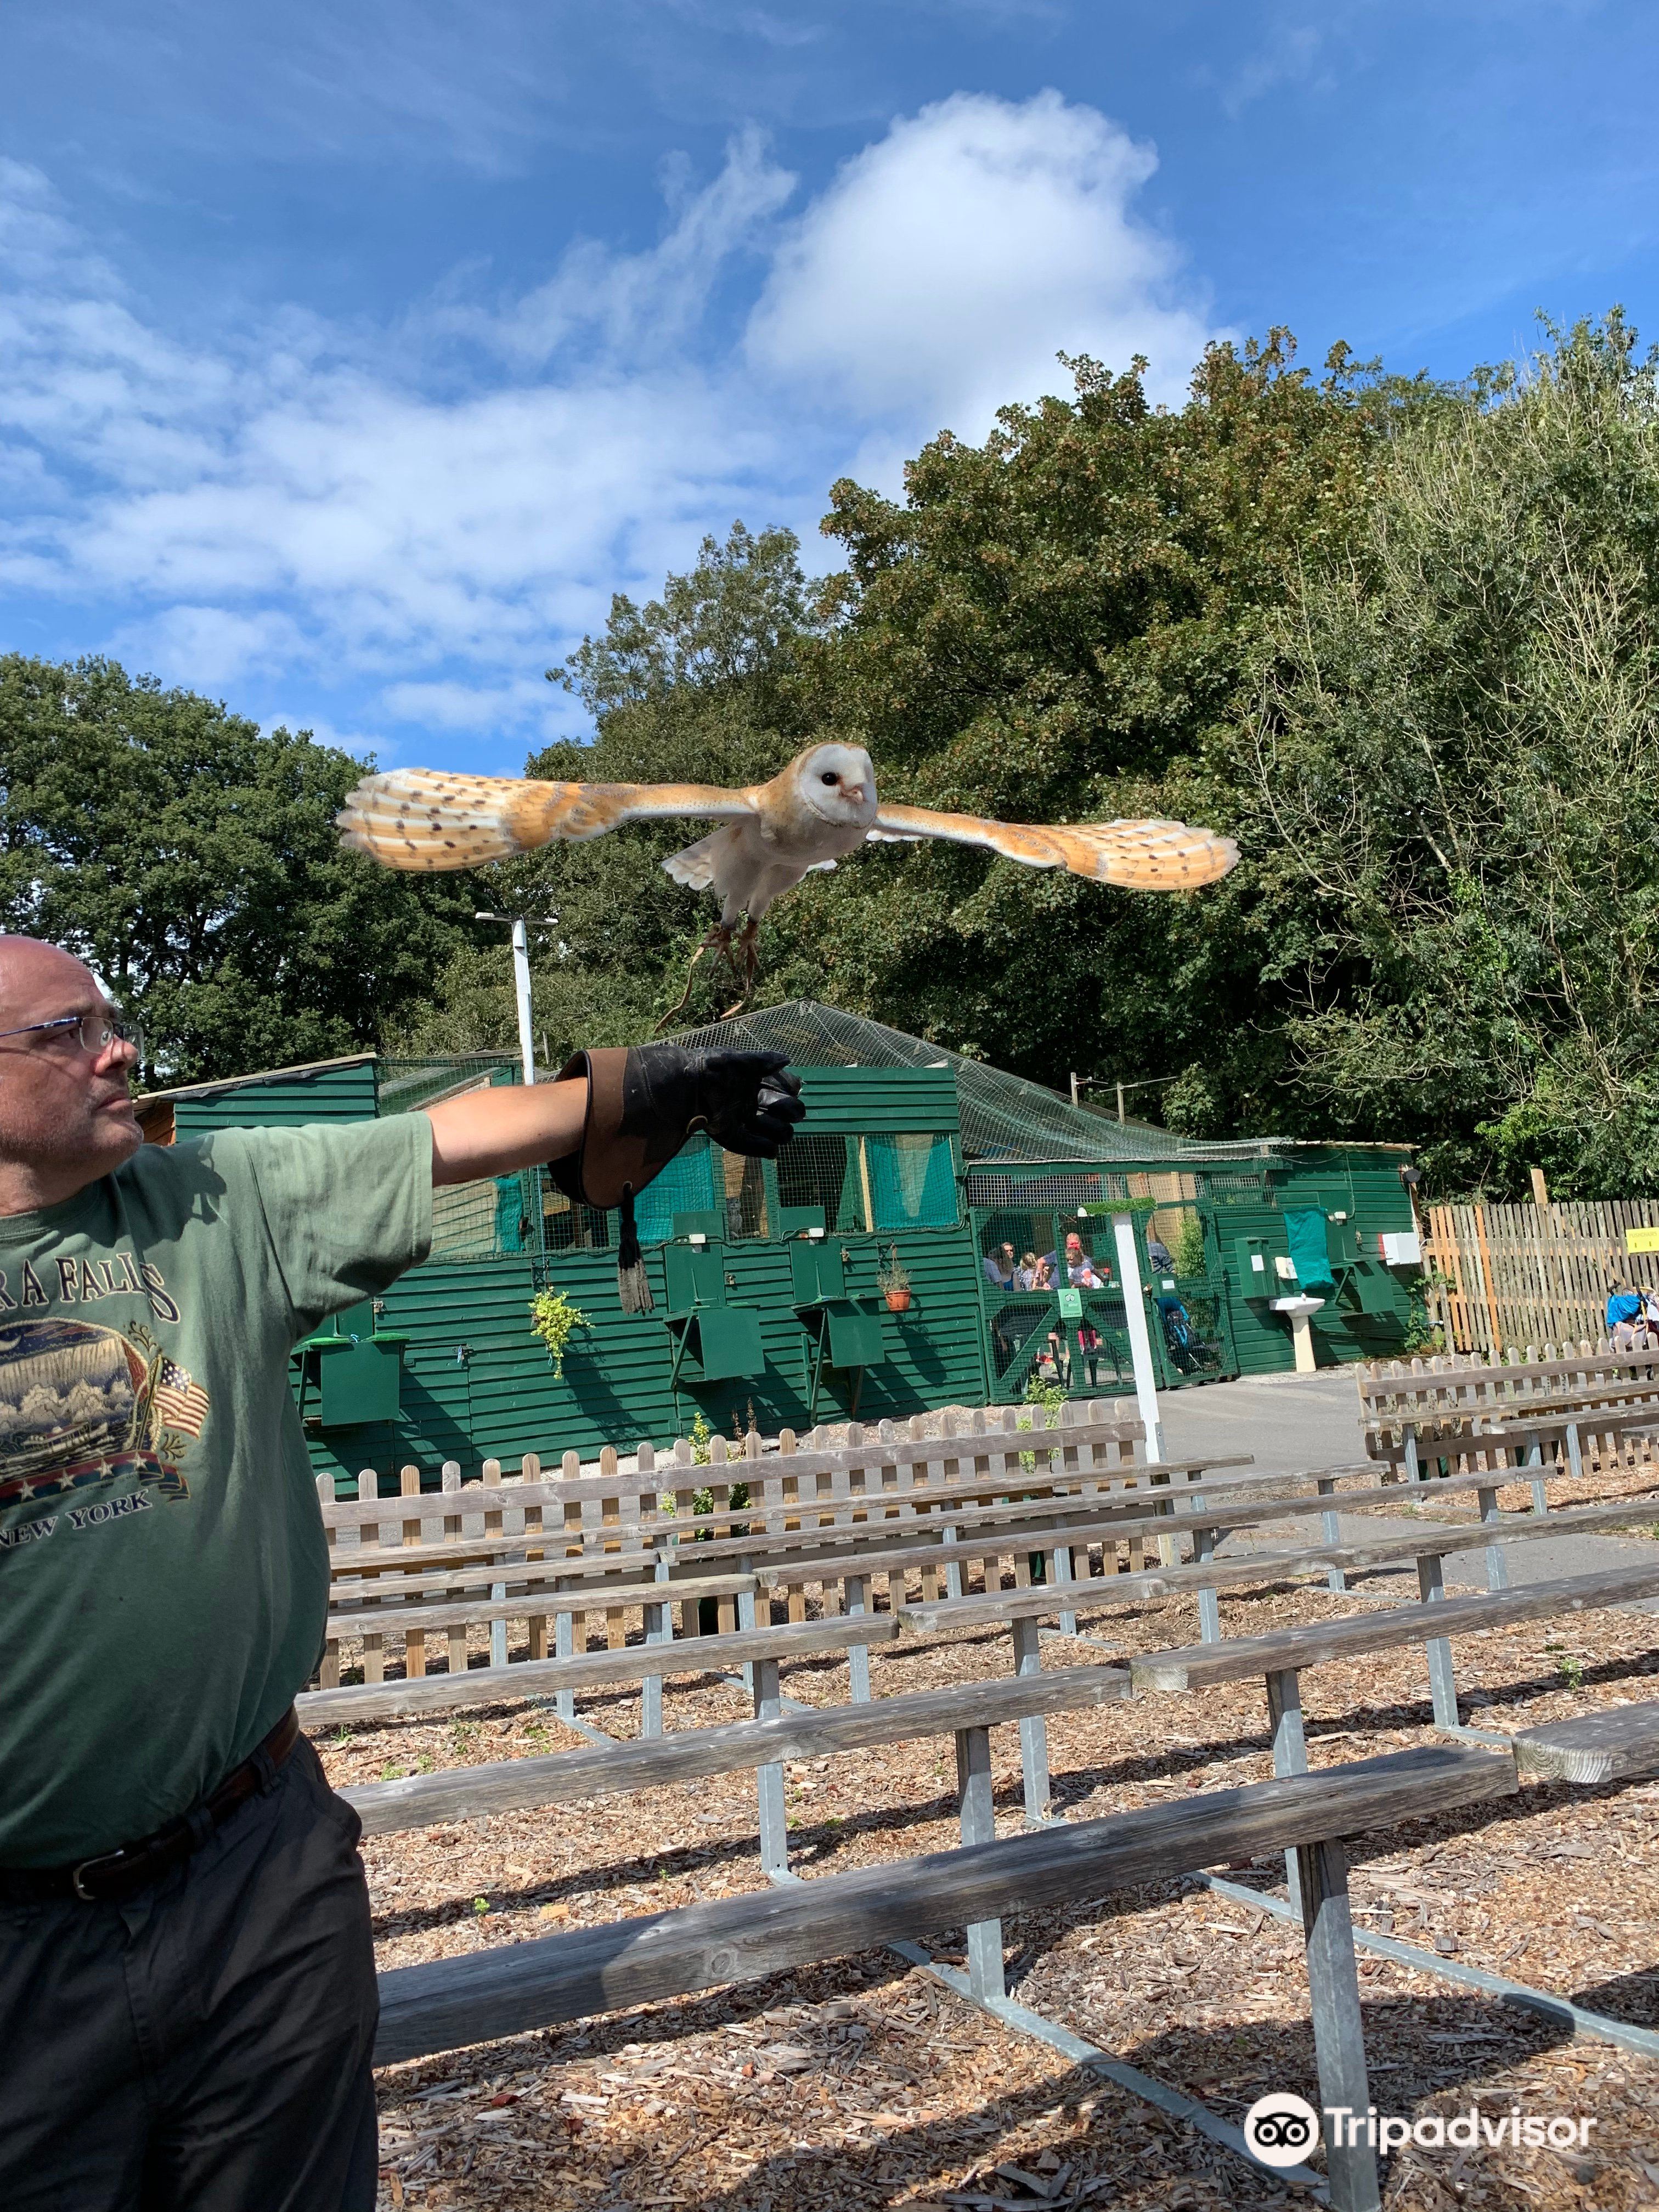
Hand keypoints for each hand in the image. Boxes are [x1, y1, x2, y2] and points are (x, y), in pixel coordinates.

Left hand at [620, 1045, 803, 1158]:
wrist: (685, 1084)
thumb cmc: (713, 1067)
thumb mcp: (740, 1061)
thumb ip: (765, 1061)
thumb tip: (788, 1059)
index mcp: (754, 1080)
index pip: (784, 1086)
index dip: (790, 1090)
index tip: (791, 1090)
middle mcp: (749, 1098)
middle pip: (781, 1109)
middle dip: (789, 1111)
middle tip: (790, 1113)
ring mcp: (739, 1115)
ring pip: (768, 1128)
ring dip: (778, 1130)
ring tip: (782, 1133)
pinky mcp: (726, 1131)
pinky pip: (746, 1143)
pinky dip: (760, 1148)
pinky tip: (772, 1150)